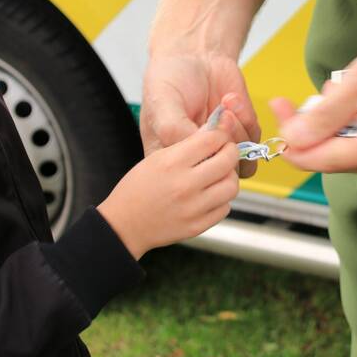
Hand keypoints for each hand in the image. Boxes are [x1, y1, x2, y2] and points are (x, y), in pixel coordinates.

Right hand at [97, 111, 240, 258]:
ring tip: (220, 175)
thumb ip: (186, 144)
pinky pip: (224, 208)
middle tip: (226, 152)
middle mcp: (185, 185)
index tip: (221, 135)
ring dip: (229, 177)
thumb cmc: (138, 188)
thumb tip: (214, 130)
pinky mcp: (197, 226)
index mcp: (172, 162)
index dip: (221, 134)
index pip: (212, 140)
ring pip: (231, 186)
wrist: (124, 224)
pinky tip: (211, 194)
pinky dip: (222, 199)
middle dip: (231, 151)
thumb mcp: (156, 157)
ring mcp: (192, 208)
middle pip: (227, 160)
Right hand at [141, 52, 260, 176]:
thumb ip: (173, 130)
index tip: (199, 132)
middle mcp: (198, 158)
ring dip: (237, 134)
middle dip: (222, 146)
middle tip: (216, 118)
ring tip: (223, 108)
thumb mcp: (161, 102)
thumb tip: (194, 153)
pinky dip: (246, 118)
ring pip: (240, 165)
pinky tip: (228, 99)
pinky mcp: (242, 133)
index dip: (199, 161)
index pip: (188, 182)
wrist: (196, 54)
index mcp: (171, 158)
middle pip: (218, 177)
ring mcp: (221, 147)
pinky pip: (254, 141)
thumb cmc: (170, 78)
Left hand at [269, 36, 356, 176]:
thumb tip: (290, 140)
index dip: (292, 139)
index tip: (278, 109)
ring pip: (340, 151)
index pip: (319, 159)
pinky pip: (355, 145)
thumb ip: (322, 116)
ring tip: (344, 91)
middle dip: (314, 127)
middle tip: (315, 93)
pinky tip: (355, 102)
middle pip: (328, 157)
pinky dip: (346, 124)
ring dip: (331, 123)